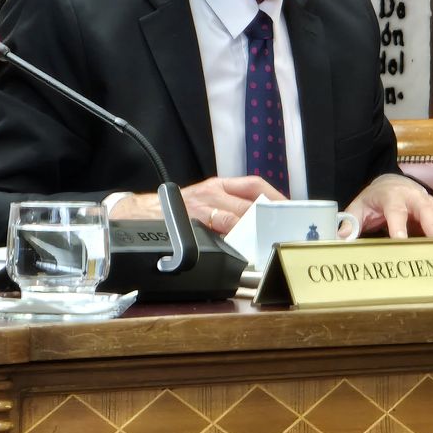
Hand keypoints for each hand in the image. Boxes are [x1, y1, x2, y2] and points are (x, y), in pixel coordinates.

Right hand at [108, 175, 285, 234]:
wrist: (139, 213)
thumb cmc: (176, 212)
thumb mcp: (204, 201)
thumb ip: (229, 208)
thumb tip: (262, 224)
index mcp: (218, 185)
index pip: (255, 185)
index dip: (277, 197)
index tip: (293, 212)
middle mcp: (212, 191)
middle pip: (251, 202)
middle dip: (271, 219)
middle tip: (287, 232)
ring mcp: (201, 205)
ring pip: (238, 215)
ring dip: (256, 230)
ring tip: (271, 241)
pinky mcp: (191, 219)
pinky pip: (220, 227)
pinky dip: (235, 237)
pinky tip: (244, 247)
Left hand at [346, 173, 432, 238]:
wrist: (390, 183)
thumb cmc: (374, 199)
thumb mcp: (359, 207)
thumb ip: (350, 222)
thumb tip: (341, 238)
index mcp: (391, 196)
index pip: (395, 211)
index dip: (398, 225)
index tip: (401, 241)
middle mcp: (414, 197)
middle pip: (425, 210)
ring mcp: (429, 202)